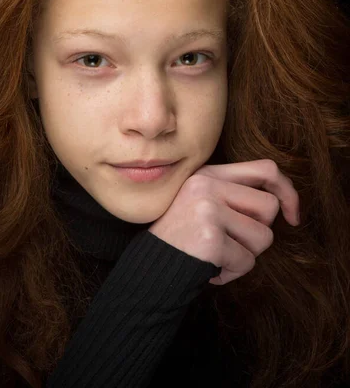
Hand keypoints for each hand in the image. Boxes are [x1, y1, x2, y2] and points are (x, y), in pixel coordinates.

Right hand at [148, 159, 299, 284]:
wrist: (150, 267)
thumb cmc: (184, 237)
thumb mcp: (204, 201)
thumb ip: (236, 194)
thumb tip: (283, 202)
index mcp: (209, 173)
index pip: (266, 169)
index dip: (287, 192)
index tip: (292, 216)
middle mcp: (207, 185)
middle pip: (269, 207)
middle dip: (258, 232)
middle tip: (230, 240)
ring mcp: (208, 210)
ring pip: (263, 237)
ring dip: (246, 255)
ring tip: (217, 254)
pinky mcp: (211, 239)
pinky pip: (247, 262)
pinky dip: (232, 272)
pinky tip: (210, 268)